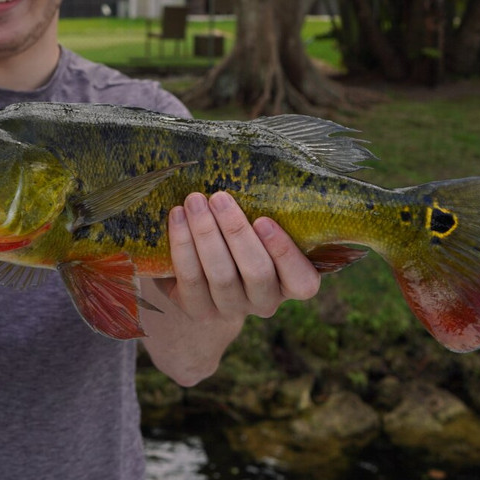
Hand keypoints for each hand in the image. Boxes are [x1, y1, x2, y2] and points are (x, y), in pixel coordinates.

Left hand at [157, 191, 320, 326]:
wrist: (206, 274)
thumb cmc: (242, 239)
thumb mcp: (260, 231)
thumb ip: (264, 214)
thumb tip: (253, 169)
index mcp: (291, 283)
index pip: (303, 282)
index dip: (285, 253)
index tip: (263, 220)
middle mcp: (265, 301)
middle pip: (256, 273)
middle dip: (235, 231)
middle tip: (219, 197)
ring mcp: (232, 309)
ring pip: (221, 276)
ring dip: (205, 234)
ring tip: (194, 201)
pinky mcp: (200, 310)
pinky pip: (191, 280)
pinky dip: (182, 246)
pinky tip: (177, 217)